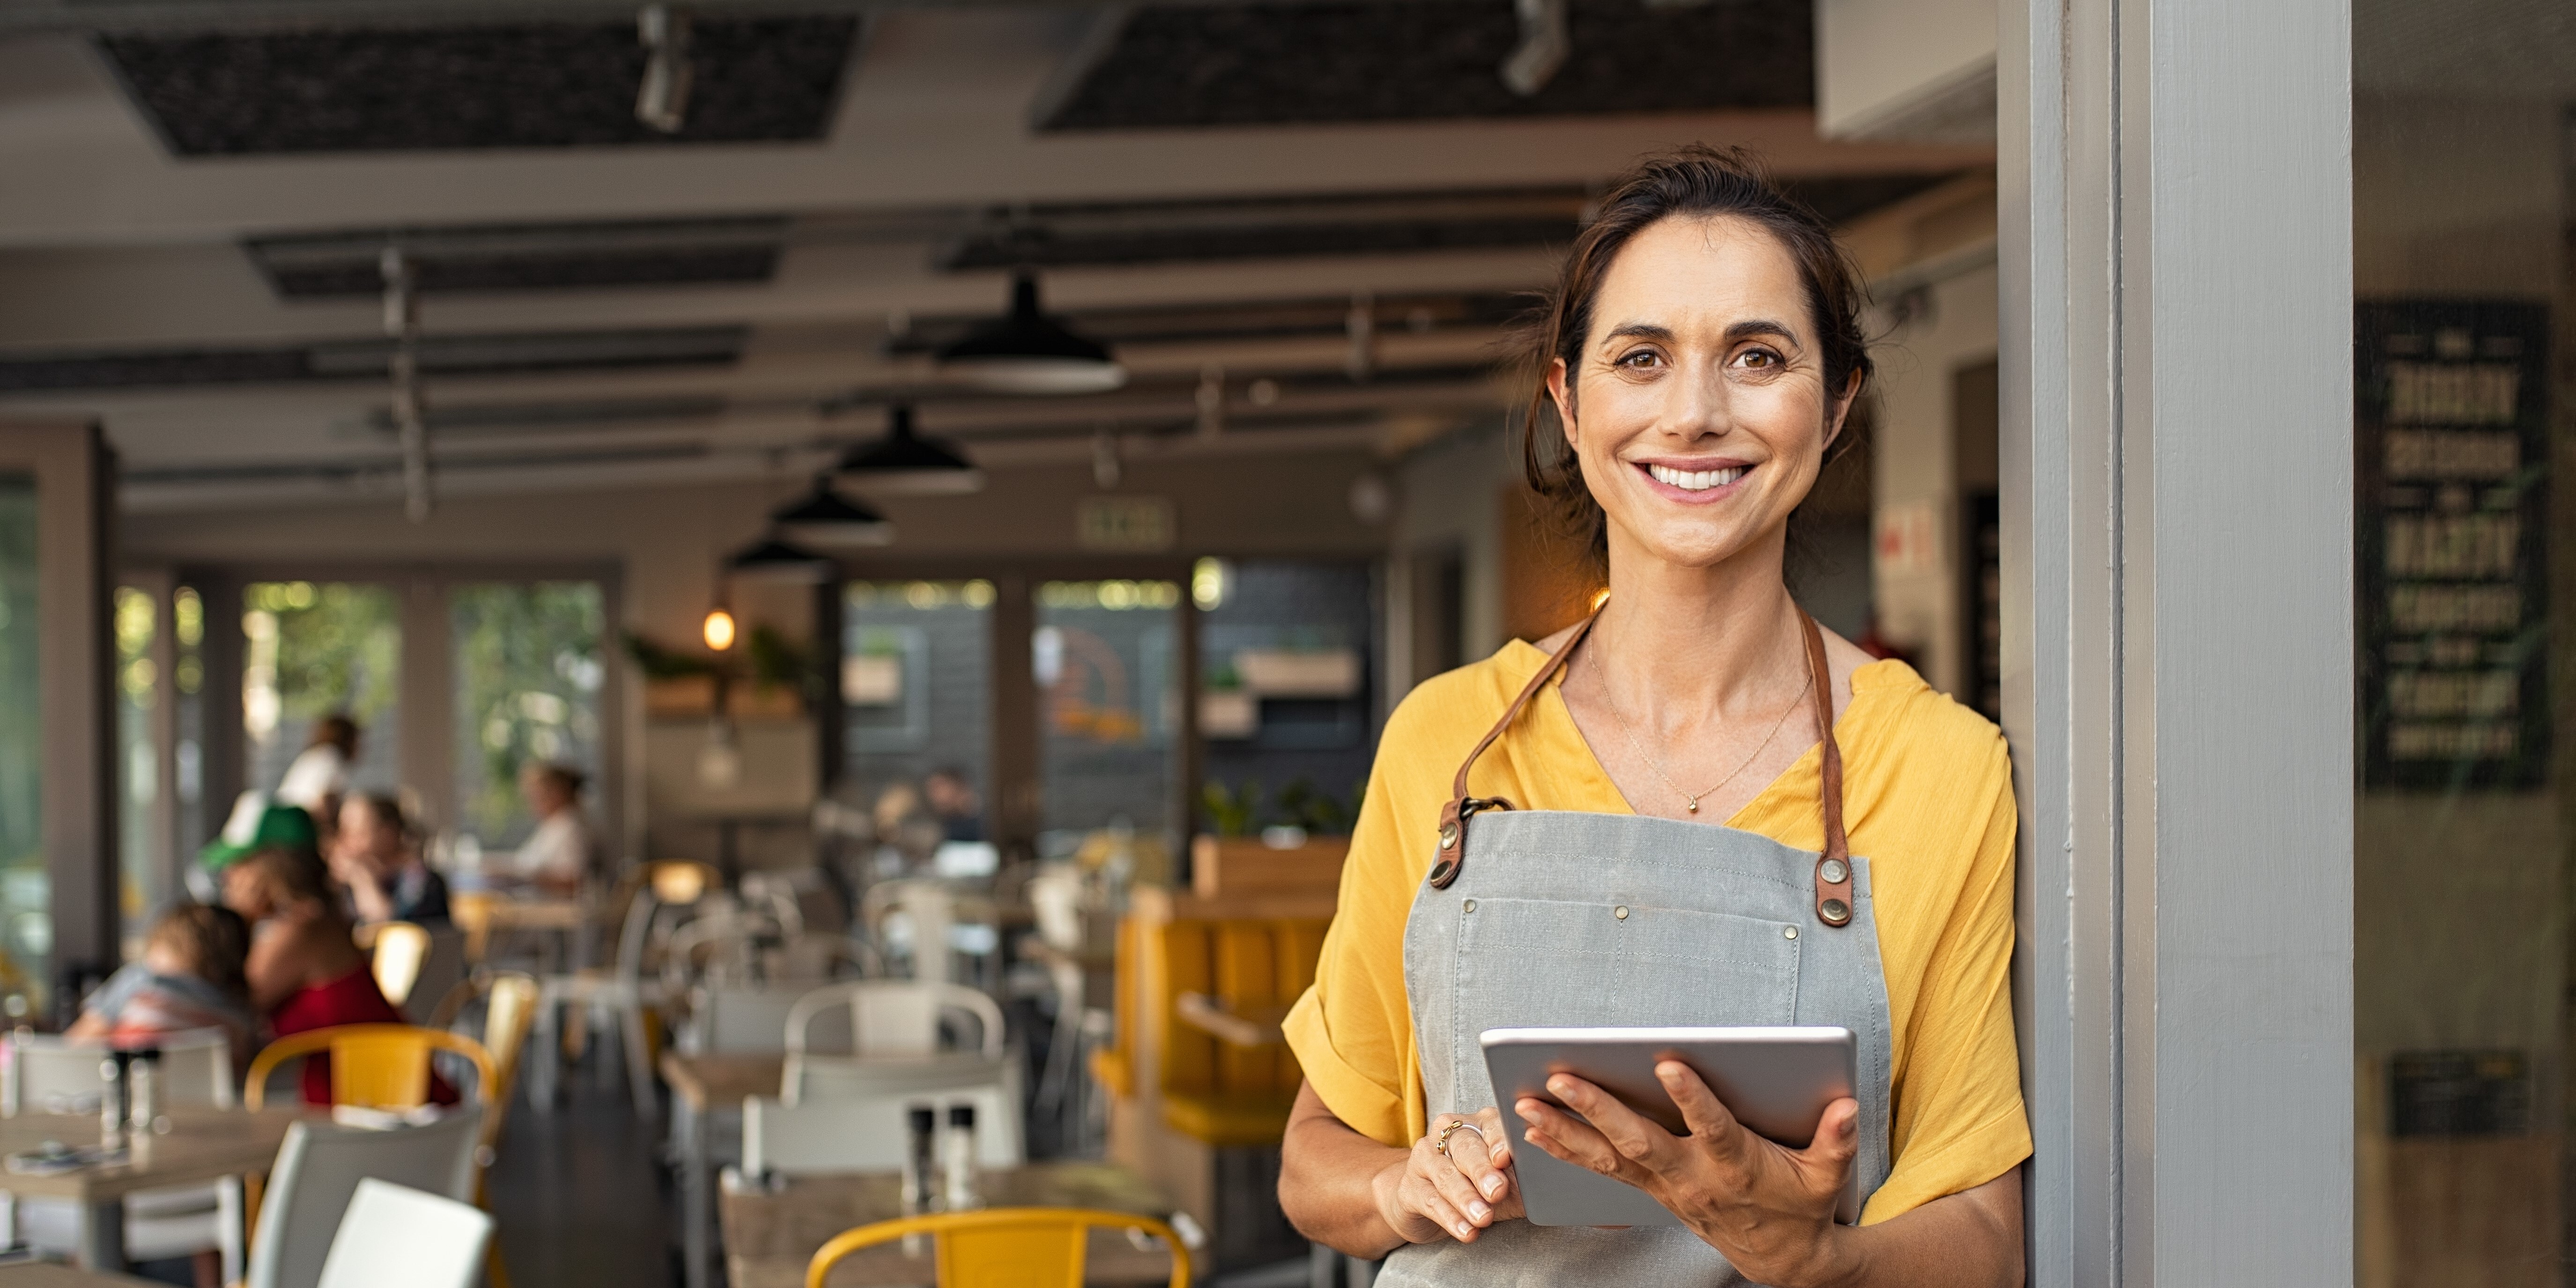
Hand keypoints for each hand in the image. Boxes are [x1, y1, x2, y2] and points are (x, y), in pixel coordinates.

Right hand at [1369, 1107, 1523, 1244]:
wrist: (1428, 1201)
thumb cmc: (1478, 1187)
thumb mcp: (1506, 1181)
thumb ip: (1524, 1179)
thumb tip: (1550, 1187)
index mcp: (1478, 1124)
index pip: (1490, 1125)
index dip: (1498, 1141)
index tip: (1506, 1159)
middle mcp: (1447, 1133)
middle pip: (1465, 1147)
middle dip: (1482, 1171)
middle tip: (1497, 1191)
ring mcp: (1425, 1157)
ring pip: (1446, 1175)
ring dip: (1466, 1198)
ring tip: (1483, 1218)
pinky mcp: (1409, 1186)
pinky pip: (1431, 1201)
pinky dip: (1451, 1218)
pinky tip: (1466, 1231)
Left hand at [1516, 1061, 1859, 1286]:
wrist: (1781, 1259)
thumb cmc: (1803, 1205)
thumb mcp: (1828, 1177)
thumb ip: (1836, 1141)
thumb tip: (1847, 1106)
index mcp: (1736, 1166)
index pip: (1713, 1128)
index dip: (1693, 1098)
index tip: (1669, 1063)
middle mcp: (1692, 1177)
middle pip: (1639, 1141)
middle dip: (1598, 1109)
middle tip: (1561, 1078)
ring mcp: (1666, 1186)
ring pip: (1608, 1157)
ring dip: (1565, 1131)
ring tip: (1524, 1104)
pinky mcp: (1651, 1189)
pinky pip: (1601, 1169)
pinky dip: (1566, 1150)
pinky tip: (1533, 1130)